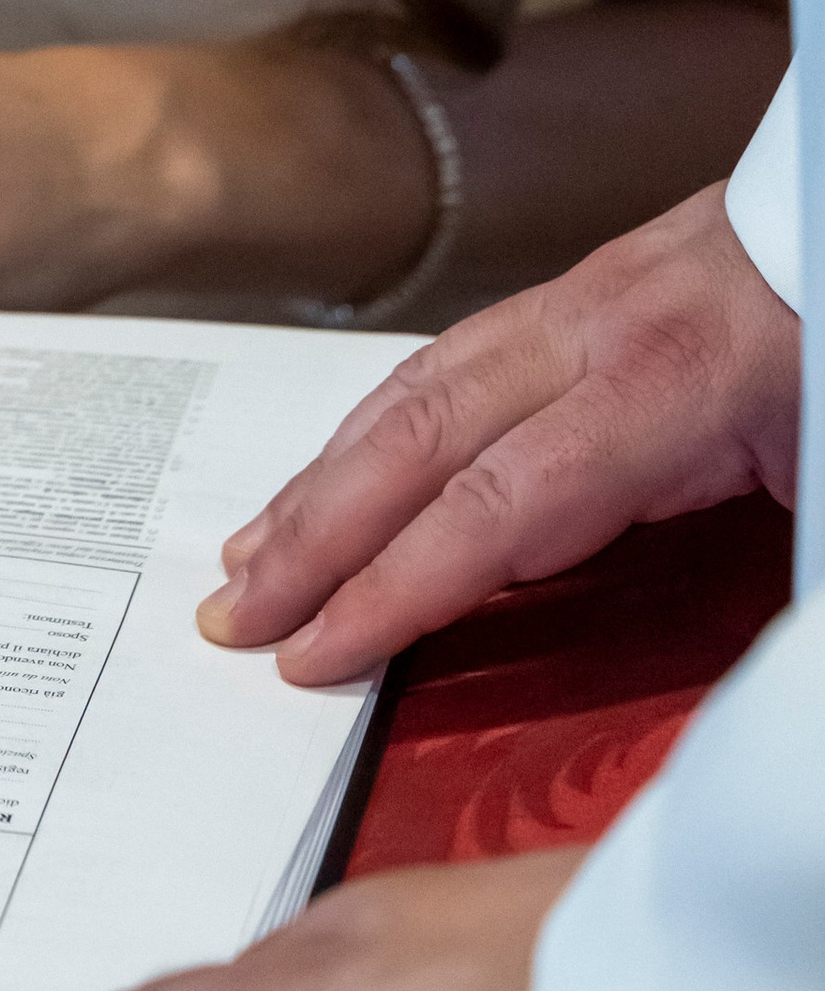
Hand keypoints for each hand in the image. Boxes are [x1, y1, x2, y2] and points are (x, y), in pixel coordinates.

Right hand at [202, 181, 800, 686]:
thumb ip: (759, 576)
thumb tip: (741, 697)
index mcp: (670, 388)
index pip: (497, 504)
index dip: (396, 587)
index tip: (318, 655)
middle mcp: (598, 334)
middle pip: (420, 438)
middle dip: (314, 535)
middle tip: (231, 619)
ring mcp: (578, 303)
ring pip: (415, 392)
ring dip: (319, 479)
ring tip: (247, 558)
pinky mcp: (576, 293)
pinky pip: (445, 362)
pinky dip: (368, 427)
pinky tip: (329, 474)